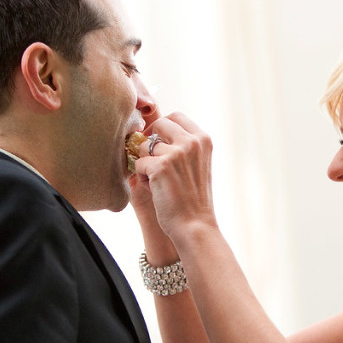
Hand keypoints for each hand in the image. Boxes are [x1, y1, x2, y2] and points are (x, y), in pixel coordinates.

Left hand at [133, 113, 215, 240]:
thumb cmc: (193, 199)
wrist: (194, 225)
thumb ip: (183, 146)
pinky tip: (155, 190)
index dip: (162, 127)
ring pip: (145, 146)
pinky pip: (139, 163)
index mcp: (204, 139)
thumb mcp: (197, 165)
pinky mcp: (160, 166)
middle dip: (150, 140)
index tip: (157, 141)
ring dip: (146, 162)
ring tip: (158, 182)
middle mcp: (192, 142)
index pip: (176, 116)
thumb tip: (152, 132)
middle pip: (158, 124)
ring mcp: (177, 152)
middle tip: (150, 159)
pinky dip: (142, 177)